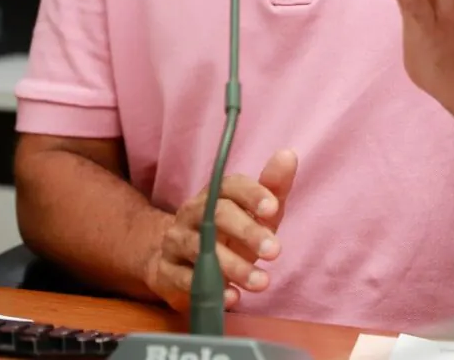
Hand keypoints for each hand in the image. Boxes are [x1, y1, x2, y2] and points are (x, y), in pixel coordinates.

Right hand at [144, 149, 297, 312]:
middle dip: (248, 232)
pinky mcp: (165, 271)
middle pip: (217, 215)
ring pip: (201, 249)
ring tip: (262, 282)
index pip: (230, 185)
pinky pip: (186, 279)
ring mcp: (175, 241)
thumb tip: (288, 155)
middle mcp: (192, 212)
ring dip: (234, 267)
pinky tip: (234, 298)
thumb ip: (273, 187)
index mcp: (215, 194)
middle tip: (275, 252)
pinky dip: (212, 290)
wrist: (179, 263)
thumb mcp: (256, 212)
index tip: (273, 209)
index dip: (252, 194)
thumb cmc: (229, 234)